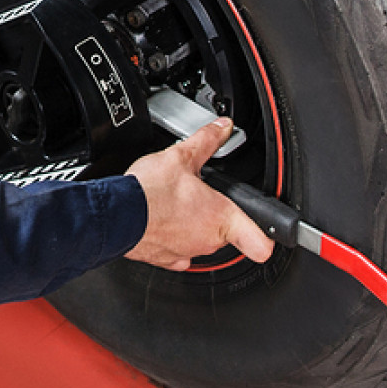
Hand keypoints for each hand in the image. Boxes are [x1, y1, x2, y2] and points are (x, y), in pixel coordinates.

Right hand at [124, 118, 274, 269]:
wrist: (116, 214)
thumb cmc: (148, 192)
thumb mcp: (181, 156)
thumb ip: (206, 141)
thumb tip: (222, 127)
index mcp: (220, 217)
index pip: (261, 243)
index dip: (269, 237)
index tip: (270, 232)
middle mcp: (208, 240)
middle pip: (225, 231)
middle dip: (214, 214)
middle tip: (198, 195)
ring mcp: (187, 252)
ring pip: (200, 240)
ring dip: (191, 224)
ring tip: (174, 203)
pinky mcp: (166, 260)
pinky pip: (178, 251)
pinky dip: (172, 238)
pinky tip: (161, 220)